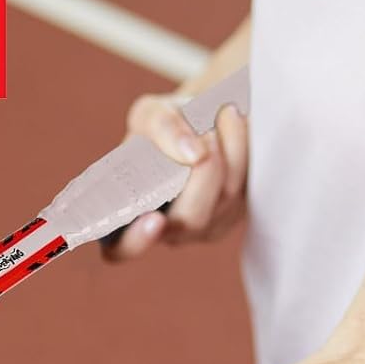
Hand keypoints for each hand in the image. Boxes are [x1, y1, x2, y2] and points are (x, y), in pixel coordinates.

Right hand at [101, 87, 248, 261]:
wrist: (204, 115)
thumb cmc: (167, 123)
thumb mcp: (150, 113)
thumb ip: (158, 126)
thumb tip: (190, 153)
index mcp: (127, 213)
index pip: (120, 250)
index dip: (136, 241)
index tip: (154, 219)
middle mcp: (163, 229)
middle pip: (189, 221)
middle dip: (204, 172)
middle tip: (206, 132)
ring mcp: (201, 227)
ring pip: (223, 199)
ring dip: (228, 148)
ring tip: (222, 114)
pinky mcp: (233, 214)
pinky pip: (244, 188)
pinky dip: (242, 148)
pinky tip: (233, 124)